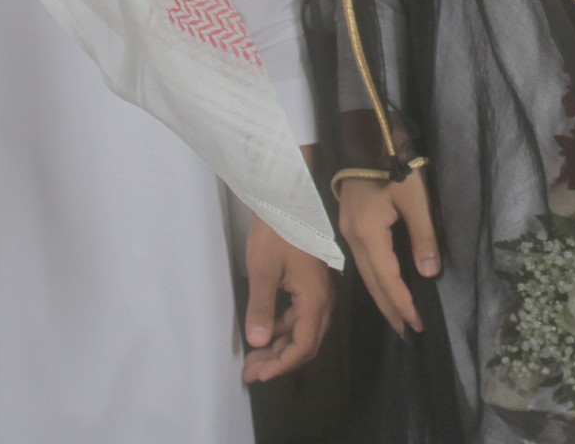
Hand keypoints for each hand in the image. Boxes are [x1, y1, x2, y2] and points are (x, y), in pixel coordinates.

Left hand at [241, 216, 332, 381]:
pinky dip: (283, 329)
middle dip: (280, 362)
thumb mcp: (262, 271)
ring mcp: (319, 291)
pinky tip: (265, 331)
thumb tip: (259, 343)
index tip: (258, 374)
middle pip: (307, 343)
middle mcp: (322, 299)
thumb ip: (261, 309)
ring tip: (254, 358)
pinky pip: (301, 316)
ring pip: (304, 331)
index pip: (303, 345)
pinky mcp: (310, 284)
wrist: (287, 200)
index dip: (282, 365)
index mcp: (314, 298)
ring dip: (281, 347)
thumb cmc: (275, 232)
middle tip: (252, 372)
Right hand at [337, 168, 439, 335]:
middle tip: (407, 334)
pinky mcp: (350, 227)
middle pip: (372, 284)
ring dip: (382, 299)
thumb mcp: (415, 197)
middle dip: (390, 310)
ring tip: (398, 319)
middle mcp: (353, 240)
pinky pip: (363, 264)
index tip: (418, 326)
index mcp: (368, 235)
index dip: (403, 304)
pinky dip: (376, 282)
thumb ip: (423, 236)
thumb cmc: (392, 166)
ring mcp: (348, 234)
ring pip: (365, 276)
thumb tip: (430, 274)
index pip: (387, 280)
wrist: (362, 140)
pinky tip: (385, 287)